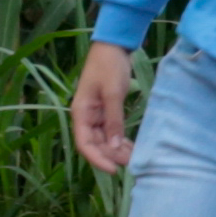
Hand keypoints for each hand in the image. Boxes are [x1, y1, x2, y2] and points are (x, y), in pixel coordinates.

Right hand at [72, 41, 142, 174]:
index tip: (114, 170)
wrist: (113, 47)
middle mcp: (85, 117)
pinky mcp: (106, 111)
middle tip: (132, 164)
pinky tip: (132, 147)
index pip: (84, 144)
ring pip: (104, 140)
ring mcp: (95, 115)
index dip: (97, 159)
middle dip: (111, 156)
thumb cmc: (109, 66)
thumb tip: (114, 146)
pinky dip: (120, 140)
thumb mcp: (112, 92)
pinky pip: (111, 131)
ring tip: (135, 157)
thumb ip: (114, 120)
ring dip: (116, 150)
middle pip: (95, 144)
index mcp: (80, 113)